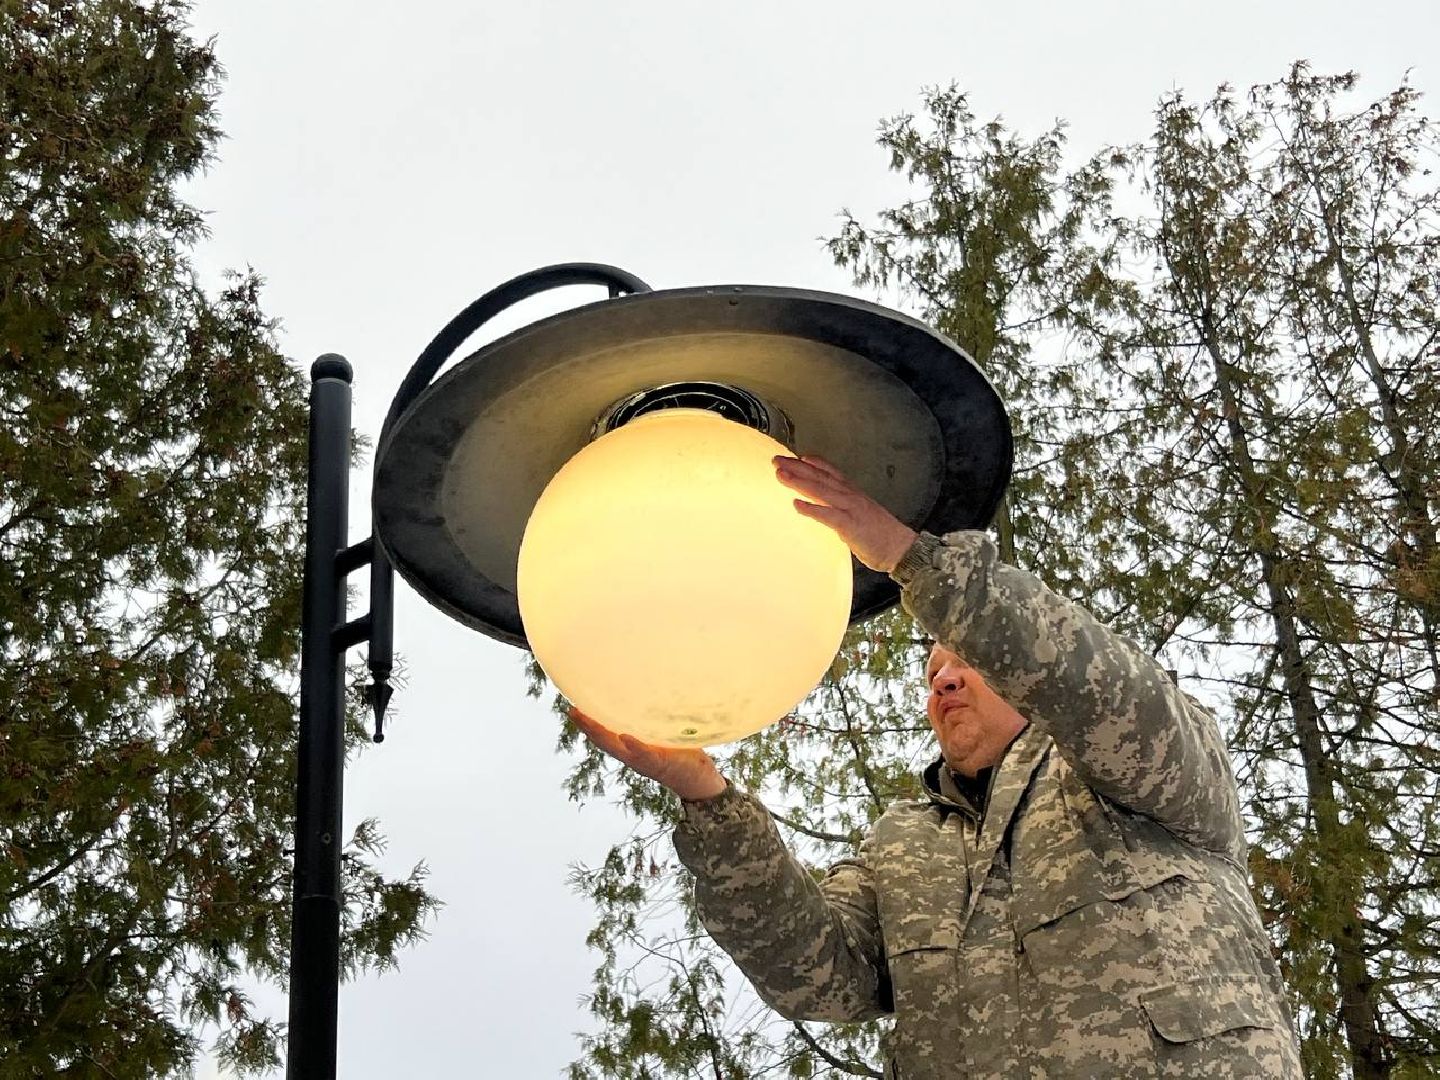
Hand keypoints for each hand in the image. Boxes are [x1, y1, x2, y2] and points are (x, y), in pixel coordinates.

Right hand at [569, 707, 727, 801]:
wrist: (697, 779)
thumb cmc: (682, 753)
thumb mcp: (665, 734)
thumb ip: (657, 719)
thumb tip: (657, 689)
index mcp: (631, 747)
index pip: (605, 734)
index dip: (588, 723)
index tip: (572, 708)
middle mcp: (631, 755)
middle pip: (603, 740)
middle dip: (586, 726)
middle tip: (571, 710)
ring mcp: (643, 760)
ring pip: (617, 747)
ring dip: (601, 733)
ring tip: (586, 719)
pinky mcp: (659, 762)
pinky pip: (644, 753)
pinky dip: (634, 745)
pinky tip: (624, 736)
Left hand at [773, 455, 917, 572]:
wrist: (901, 548)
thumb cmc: (882, 535)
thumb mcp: (862, 514)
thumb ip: (845, 508)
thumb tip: (829, 509)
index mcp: (854, 494)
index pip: (832, 473)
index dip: (815, 463)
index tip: (799, 456)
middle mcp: (851, 496)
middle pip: (820, 477)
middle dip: (797, 467)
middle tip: (778, 460)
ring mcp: (851, 509)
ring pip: (821, 491)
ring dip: (799, 482)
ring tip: (781, 475)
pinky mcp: (850, 525)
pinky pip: (828, 515)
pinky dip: (812, 509)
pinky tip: (797, 505)